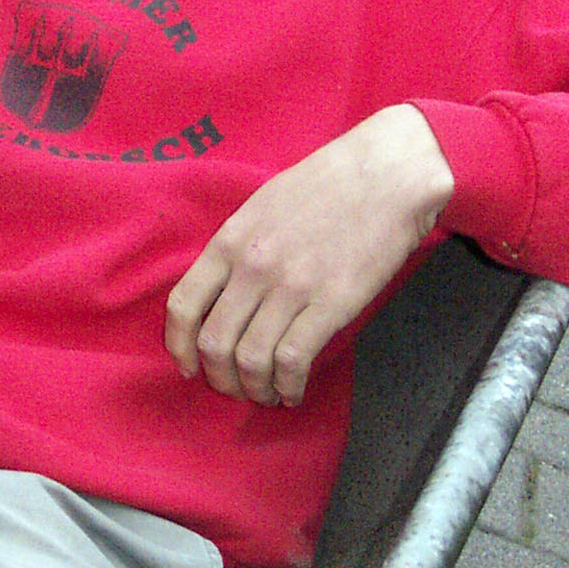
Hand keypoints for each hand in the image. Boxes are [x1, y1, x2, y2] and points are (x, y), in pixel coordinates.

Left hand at [165, 105, 454, 406]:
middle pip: (214, 342)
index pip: (183, 305)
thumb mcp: (262, 205)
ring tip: (265, 394)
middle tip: (234, 388)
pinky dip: (288, 386)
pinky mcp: (332, 304)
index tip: (190, 365)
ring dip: (254, 388)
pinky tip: (293, 391)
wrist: (388, 173)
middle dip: (220, 377)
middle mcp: (253, 267)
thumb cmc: (327, 185)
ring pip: (251, 359)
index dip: (180, 346)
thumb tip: (220, 294)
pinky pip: (293, 360)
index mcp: (230, 241)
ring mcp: (291, 287)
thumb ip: (237, 249)